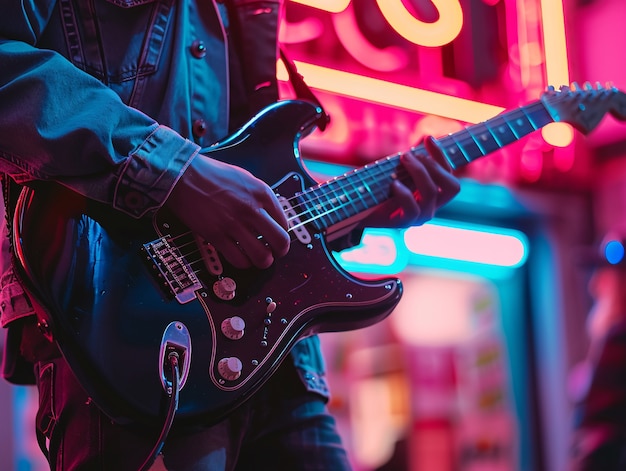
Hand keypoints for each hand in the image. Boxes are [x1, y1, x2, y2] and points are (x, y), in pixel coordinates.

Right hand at [166, 154, 289, 268]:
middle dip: (279, 253)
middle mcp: (251, 209)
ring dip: (262, 262)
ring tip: (257, 258)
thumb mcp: (245, 178)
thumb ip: (261, 197)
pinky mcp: (216, 235)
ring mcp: (234, 223)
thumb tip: (272, 218)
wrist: (183, 175)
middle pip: (280, 242)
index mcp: (261, 193)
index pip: (284, 224)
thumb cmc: (212, 175)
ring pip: (261, 257)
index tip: (275, 239)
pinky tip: (241, 257)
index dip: (282, 235)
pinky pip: (238, 260)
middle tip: (273, 253)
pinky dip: (243, 263)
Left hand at [363, 136, 459, 227]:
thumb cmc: (378, 187)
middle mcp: (431, 206)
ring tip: (403, 159)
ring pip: (431, 192)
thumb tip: (426, 137)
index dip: (441, 155)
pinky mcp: (403, 223)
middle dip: (433, 164)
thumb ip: (413, 157)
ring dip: (418, 171)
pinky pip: (412, 209)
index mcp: (434, 195)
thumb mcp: (397, 170)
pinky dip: (404, 193)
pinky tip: (393, 183)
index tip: (428, 138)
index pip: (449, 175)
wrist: (356, 209)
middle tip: (410, 154)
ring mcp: (419, 216)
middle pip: (452, 186)